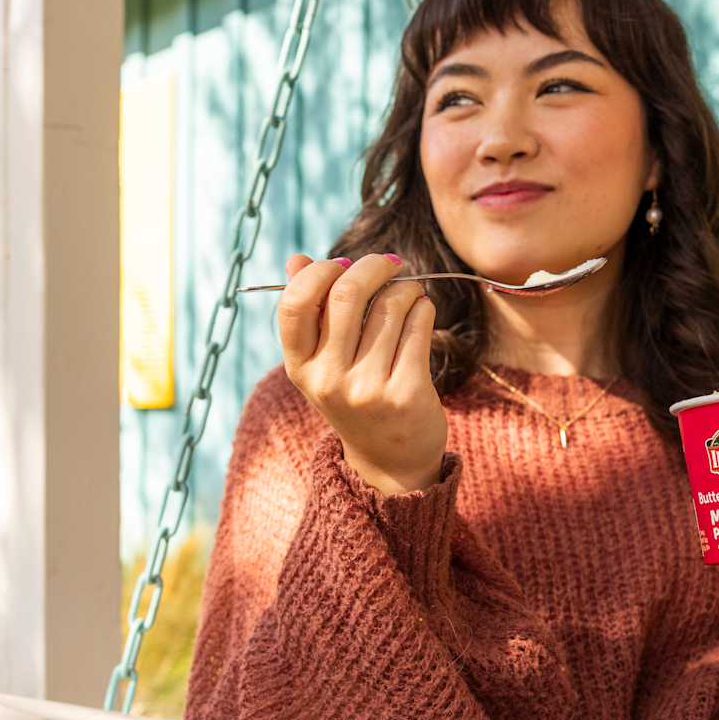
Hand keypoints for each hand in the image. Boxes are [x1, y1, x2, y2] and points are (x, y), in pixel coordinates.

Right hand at [277, 252, 446, 494]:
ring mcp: (367, 388)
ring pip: (391, 304)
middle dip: (373, 266)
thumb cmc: (355, 394)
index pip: (295, 302)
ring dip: (405, 289)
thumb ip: (309, 310)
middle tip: (389, 265)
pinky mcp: (406, 391)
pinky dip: (423, 307)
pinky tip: (421, 313)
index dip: (320, 271)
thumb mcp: (322, 361)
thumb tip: (296, 259)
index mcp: (300, 366)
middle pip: (347, 293)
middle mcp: (329, 379)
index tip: (343, 265)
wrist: (391, 460)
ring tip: (409, 296)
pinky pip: (418, 323)